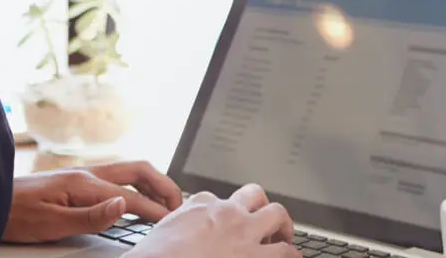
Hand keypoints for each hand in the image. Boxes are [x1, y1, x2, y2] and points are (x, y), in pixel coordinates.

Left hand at [2, 160, 183, 243]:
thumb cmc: (16, 215)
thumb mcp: (52, 224)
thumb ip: (90, 216)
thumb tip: (123, 206)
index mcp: (84, 183)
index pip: (131, 197)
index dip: (155, 211)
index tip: (173, 223)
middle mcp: (88, 173)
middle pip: (139, 171)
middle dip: (163, 186)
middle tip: (179, 207)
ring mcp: (84, 174)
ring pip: (130, 171)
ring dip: (154, 183)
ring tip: (167, 202)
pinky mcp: (78, 179)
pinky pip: (119, 176)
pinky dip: (138, 184)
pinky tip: (140, 196)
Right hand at [127, 183, 298, 257]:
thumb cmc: (154, 256)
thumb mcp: (160, 233)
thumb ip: (176, 229)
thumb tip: (177, 237)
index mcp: (199, 205)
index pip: (217, 199)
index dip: (223, 213)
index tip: (223, 225)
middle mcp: (225, 212)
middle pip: (254, 194)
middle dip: (261, 206)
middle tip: (265, 221)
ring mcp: (243, 232)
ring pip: (277, 214)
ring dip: (283, 226)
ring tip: (285, 239)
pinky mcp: (255, 256)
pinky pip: (285, 252)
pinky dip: (291, 255)